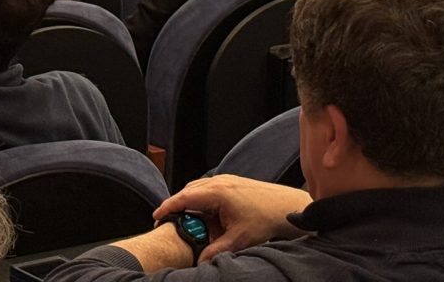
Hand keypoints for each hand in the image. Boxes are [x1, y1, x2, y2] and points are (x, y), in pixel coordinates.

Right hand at [154, 175, 307, 263]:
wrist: (286, 206)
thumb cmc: (266, 216)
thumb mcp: (238, 239)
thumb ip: (216, 251)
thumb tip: (200, 261)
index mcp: (217, 192)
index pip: (184, 198)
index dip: (168, 207)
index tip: (157, 217)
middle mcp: (219, 182)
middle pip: (188, 192)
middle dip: (177, 207)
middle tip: (169, 223)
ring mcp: (225, 180)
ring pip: (198, 190)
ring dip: (191, 205)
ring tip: (189, 224)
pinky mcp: (231, 183)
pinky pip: (208, 190)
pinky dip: (202, 202)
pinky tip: (206, 217)